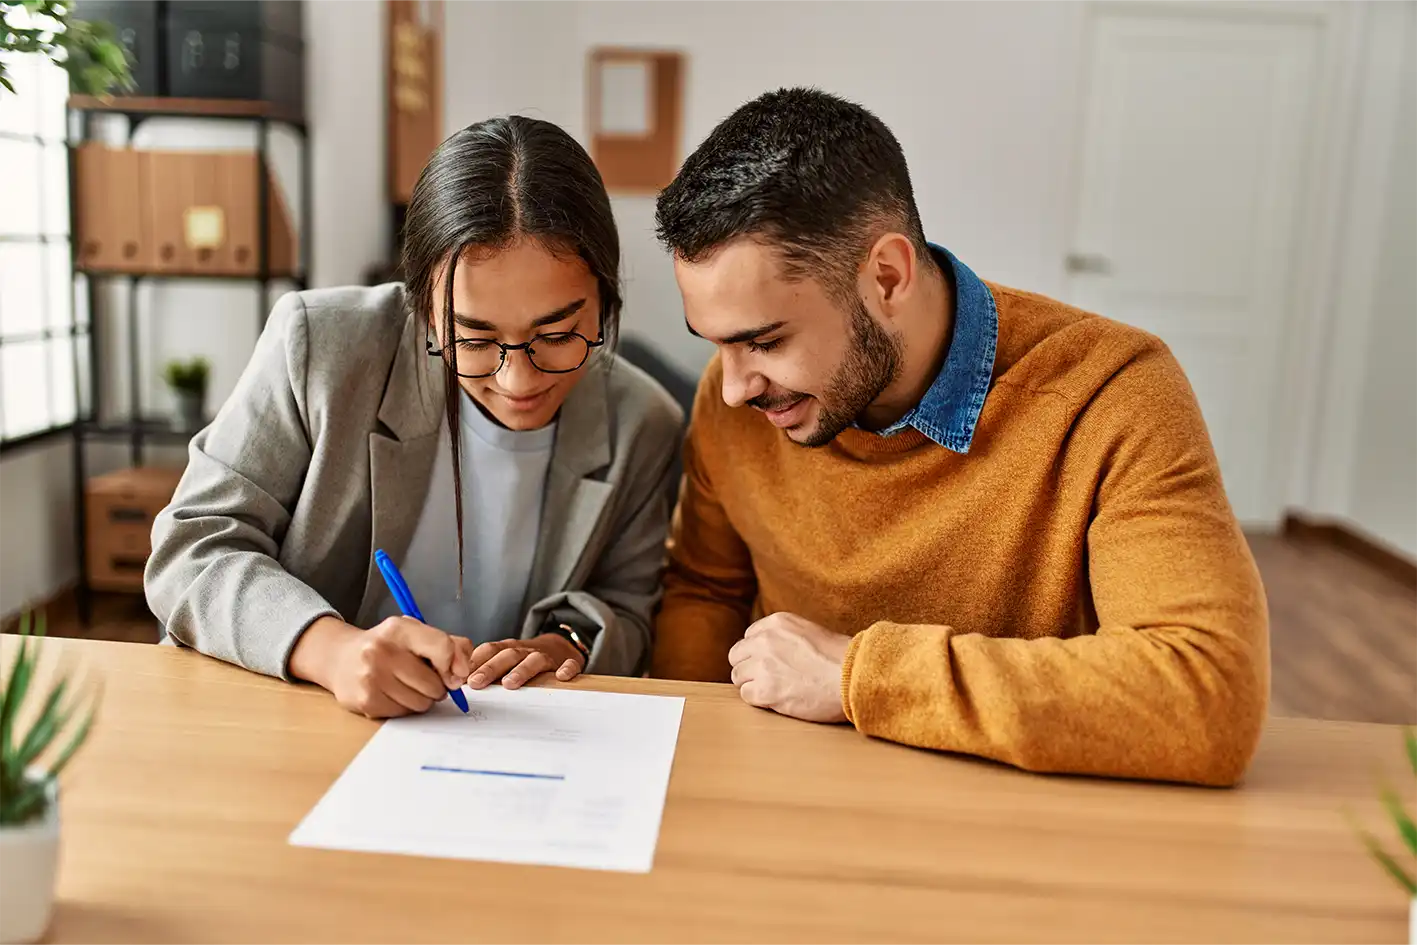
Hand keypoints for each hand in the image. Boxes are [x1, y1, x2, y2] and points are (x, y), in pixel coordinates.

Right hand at [290, 615, 472, 718]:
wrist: (340, 658)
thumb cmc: (388, 646)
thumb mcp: (416, 634)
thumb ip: (449, 645)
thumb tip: (463, 673)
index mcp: (399, 629)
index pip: (442, 647)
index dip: (456, 665)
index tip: (455, 674)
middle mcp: (382, 650)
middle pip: (434, 684)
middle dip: (437, 686)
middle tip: (424, 679)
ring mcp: (371, 676)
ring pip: (421, 702)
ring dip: (421, 699)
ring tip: (406, 685)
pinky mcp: (365, 700)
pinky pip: (403, 713)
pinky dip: (404, 707)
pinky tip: (391, 693)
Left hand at [466, 634, 584, 690]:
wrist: (559, 647)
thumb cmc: (525, 658)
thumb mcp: (504, 658)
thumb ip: (485, 668)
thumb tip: (457, 683)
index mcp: (508, 649)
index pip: (489, 650)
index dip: (475, 662)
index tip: (460, 677)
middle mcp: (525, 650)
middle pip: (507, 656)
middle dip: (491, 668)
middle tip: (476, 682)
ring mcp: (546, 656)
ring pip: (534, 660)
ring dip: (522, 670)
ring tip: (509, 684)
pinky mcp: (566, 662)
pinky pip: (567, 664)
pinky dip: (565, 669)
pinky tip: (560, 677)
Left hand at [727, 612, 851, 722]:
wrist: (854, 676)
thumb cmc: (841, 658)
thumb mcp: (809, 631)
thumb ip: (783, 637)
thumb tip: (765, 651)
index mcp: (776, 622)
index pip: (748, 638)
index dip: (757, 653)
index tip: (771, 663)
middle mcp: (765, 640)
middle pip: (737, 657)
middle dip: (749, 668)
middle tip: (768, 679)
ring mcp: (763, 665)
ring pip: (738, 677)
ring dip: (753, 685)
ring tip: (776, 690)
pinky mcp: (766, 690)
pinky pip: (746, 695)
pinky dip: (759, 700)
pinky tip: (779, 699)